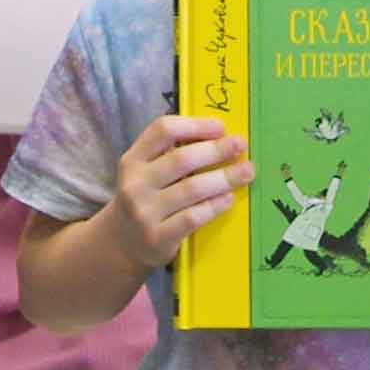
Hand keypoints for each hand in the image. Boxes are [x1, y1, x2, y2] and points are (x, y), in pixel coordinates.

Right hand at [107, 114, 251, 270]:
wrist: (123, 244)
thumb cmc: (145, 200)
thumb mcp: (145, 172)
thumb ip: (169, 153)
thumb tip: (219, 136)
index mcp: (132, 160)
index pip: (162, 130)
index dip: (194, 126)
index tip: (221, 127)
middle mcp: (135, 184)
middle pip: (181, 159)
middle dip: (216, 150)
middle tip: (240, 145)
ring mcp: (144, 212)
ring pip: (192, 188)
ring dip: (224, 178)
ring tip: (247, 171)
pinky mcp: (157, 238)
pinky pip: (193, 217)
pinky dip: (214, 206)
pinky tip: (229, 199)